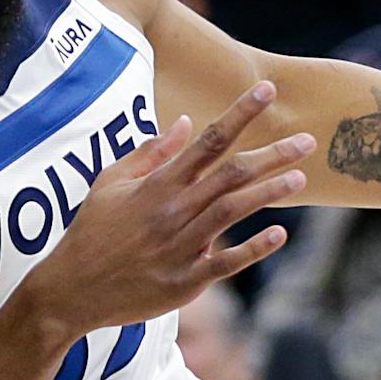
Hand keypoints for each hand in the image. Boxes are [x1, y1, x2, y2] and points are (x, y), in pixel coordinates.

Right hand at [24, 82, 304, 339]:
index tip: (267, 91)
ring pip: (232, 211)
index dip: (240, 113)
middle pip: (231, 174)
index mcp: (157, 184)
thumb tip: (184, 121)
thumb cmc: (92, 230)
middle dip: (272, 153)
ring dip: (269, 193)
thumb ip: (150, 151)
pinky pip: (224, 263)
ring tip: (299, 177)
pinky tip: (279, 234)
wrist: (72, 289)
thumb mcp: (111, 182)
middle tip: (308, 140)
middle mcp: (172, 210)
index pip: (207, 140)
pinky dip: (253, 248)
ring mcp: (179, 246)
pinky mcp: (184, 281)